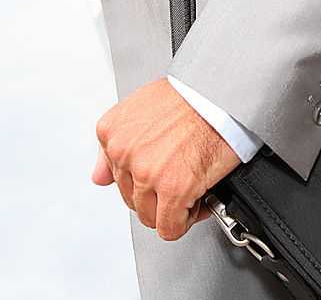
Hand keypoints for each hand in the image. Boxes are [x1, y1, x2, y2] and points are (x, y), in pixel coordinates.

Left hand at [92, 78, 241, 239]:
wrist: (221, 93)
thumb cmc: (191, 95)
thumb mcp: (141, 106)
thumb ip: (114, 144)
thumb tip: (98, 177)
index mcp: (112, 132)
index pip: (116, 177)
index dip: (145, 178)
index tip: (163, 170)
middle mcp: (123, 152)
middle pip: (133, 200)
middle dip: (159, 195)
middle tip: (182, 177)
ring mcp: (147, 171)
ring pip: (150, 217)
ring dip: (173, 209)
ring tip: (191, 186)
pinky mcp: (173, 187)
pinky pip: (170, 228)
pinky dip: (185, 221)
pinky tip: (198, 200)